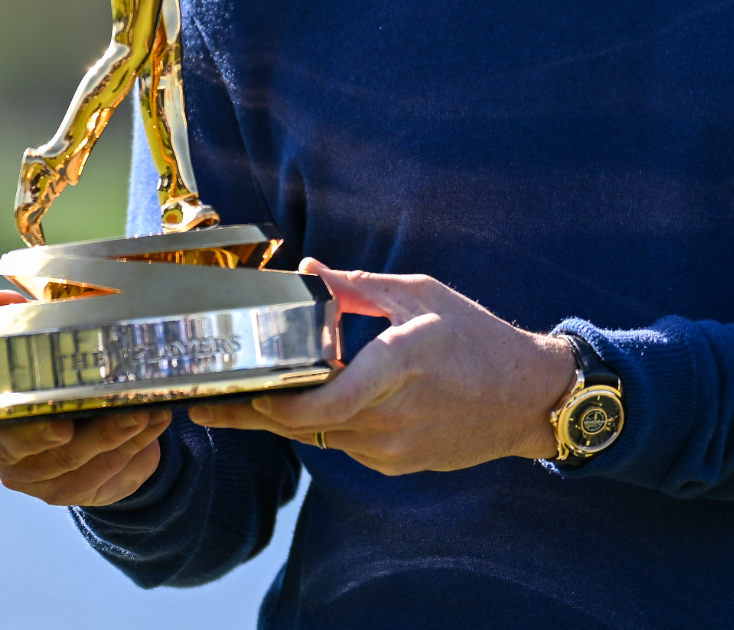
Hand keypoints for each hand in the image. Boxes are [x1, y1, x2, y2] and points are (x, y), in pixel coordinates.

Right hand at [0, 289, 172, 506]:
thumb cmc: (58, 381)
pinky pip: (101, 475)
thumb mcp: (43, 347)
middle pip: (16, 444)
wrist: (93, 433)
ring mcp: (34, 476)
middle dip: (47, 430)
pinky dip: (132, 448)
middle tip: (76, 417)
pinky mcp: (70, 491)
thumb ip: (18, 320)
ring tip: (142, 409)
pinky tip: (152, 422)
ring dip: (110, 436)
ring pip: (68, 462)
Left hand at [187, 259, 575, 474]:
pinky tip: (321, 401)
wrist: (526, 398)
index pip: (322, 400)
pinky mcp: (394, 463)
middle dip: (253, 413)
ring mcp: (392, 446)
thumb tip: (306, 270)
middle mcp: (391, 413)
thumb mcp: (420, 295)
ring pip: (319, 436)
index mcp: (397, 364)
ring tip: (246, 399)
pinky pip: (344, 443)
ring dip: (287, 417)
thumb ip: (357, 286)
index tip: (237, 392)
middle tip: (207, 404)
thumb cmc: (477, 338)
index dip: (273, 404)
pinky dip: (327, 423)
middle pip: (303, 423)